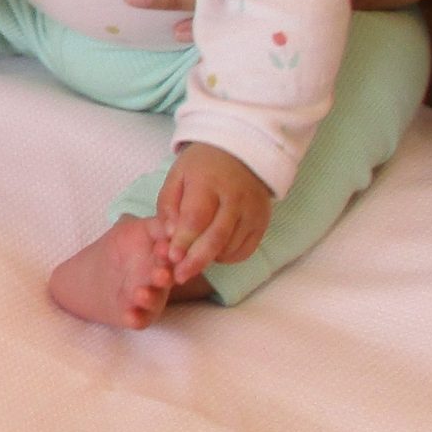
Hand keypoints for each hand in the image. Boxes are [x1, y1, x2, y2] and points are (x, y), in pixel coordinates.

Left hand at [154, 142, 271, 284]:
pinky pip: (245, 250)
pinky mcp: (262, 222)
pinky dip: (228, 257)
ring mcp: (252, 211)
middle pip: (216, 237)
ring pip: (231, 247)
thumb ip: (168, 205)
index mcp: (209, 182)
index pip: (196, 217)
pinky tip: (214, 252)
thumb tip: (171, 236)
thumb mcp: (177, 176)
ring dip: (210, 259)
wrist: (242, 154)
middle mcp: (235, 198)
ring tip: (193, 260)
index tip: (171, 258)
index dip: (184, 240)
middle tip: (180, 277)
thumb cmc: (202, 167)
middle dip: (196, 261)